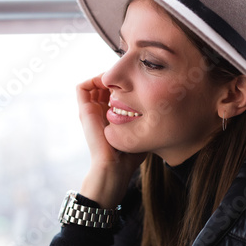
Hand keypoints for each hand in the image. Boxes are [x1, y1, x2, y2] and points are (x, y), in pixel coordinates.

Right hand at [76, 73, 144, 206]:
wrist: (114, 168)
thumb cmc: (129, 156)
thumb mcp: (142, 133)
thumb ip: (147, 122)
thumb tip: (163, 111)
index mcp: (109, 116)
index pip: (114, 91)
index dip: (125, 84)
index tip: (139, 84)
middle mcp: (98, 111)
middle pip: (104, 84)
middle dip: (117, 78)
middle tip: (131, 79)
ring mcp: (90, 110)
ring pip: (94, 83)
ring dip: (106, 77)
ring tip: (121, 80)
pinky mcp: (84, 111)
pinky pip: (82, 87)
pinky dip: (94, 80)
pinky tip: (111, 84)